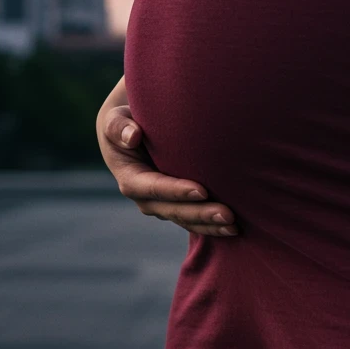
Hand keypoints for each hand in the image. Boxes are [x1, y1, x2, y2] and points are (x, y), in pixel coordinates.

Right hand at [96, 103, 240, 236]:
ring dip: (209, 225)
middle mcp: (146, 198)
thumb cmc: (125, 122)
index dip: (176, 191)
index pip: (154, 188)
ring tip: (234, 227)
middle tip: (228, 215)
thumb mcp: (115, 120)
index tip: (202, 190)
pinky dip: (210, 224)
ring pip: (186, 219)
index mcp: (131, 179)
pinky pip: (192, 218)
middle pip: (174, 210)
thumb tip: (132, 136)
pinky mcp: (175, 204)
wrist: (130, 133)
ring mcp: (161, 204)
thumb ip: (119, 127)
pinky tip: (232, 227)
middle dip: (200, 214)